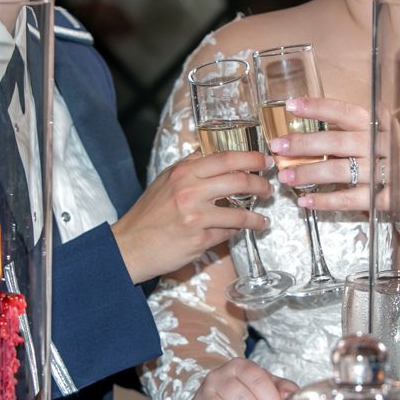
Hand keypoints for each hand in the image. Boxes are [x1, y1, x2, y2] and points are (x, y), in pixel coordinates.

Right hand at [112, 151, 272, 283]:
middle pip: (238, 181)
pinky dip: (238, 231)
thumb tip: (210, 154)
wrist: (130, 245)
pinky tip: (243, 231)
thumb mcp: (164, 181)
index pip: (225, 158)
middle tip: (268, 188)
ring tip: (262, 218)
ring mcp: (195, 216)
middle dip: (260, 184)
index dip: (250, 158)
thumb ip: (188, 167)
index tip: (264, 161)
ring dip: (256, 216)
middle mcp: (189, 191)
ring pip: (239, 212)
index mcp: (183, 173)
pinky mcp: (199, 239)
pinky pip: (228, 233)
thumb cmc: (148, 214)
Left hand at [268, 97, 399, 212]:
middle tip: (278, 146)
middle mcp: (380, 145)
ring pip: (341, 171)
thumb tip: (303, 125)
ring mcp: (385, 172)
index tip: (291, 105)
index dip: (317, 107)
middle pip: (338, 142)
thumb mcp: (377, 131)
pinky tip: (306, 200)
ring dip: (309, 174)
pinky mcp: (385, 198)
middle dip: (305, 145)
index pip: (344, 111)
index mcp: (377, 123)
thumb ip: (347, 127)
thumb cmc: (390, 152)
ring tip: (285, 176)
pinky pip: (351, 199)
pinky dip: (326, 201)